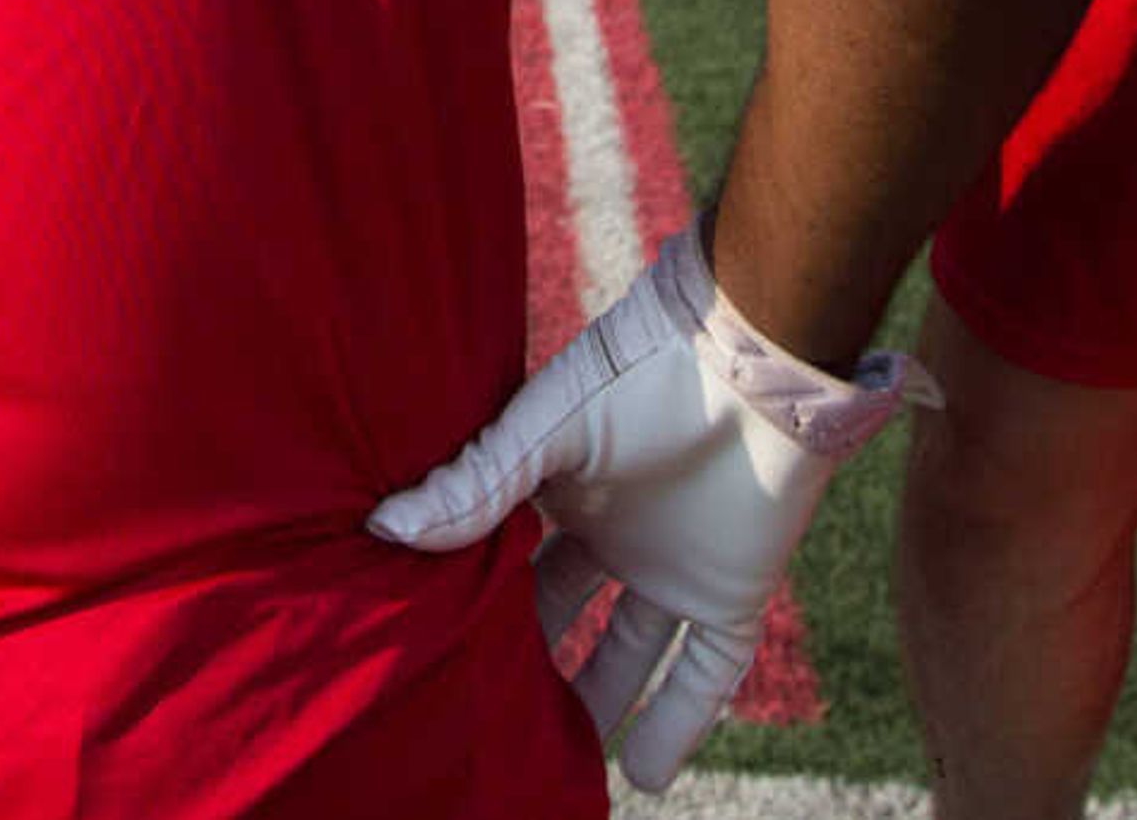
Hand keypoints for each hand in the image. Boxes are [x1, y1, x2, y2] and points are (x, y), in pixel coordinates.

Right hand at [369, 228, 931, 789]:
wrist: (753, 359)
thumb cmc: (643, 373)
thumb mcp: (546, 428)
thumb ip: (477, 484)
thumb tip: (383, 529)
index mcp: (564, 489)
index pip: (512, 562)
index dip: (476, 603)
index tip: (427, 650)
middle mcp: (616, 532)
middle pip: (566, 614)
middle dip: (530, 661)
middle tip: (481, 715)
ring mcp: (675, 564)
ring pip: (633, 651)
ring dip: (600, 704)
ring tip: (558, 761)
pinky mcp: (731, 589)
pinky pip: (708, 671)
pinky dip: (680, 721)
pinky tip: (644, 778)